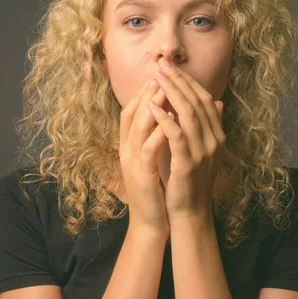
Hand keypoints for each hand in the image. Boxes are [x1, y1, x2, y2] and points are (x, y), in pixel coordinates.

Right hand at [119, 77, 170, 237]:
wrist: (151, 224)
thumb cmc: (156, 192)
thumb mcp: (156, 162)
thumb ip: (160, 140)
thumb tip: (170, 119)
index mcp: (130, 149)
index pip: (131, 114)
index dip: (142, 94)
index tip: (158, 77)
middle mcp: (127, 153)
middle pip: (131, 115)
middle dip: (145, 93)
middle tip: (159, 74)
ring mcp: (132, 164)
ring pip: (138, 129)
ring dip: (150, 108)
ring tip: (164, 89)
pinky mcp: (142, 176)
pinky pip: (148, 150)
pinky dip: (158, 133)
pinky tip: (170, 121)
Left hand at [149, 57, 225, 220]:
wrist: (190, 213)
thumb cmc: (191, 181)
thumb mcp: (203, 151)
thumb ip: (210, 126)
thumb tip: (217, 102)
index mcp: (218, 136)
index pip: (204, 100)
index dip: (188, 81)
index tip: (171, 67)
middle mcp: (214, 141)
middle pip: (197, 102)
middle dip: (178, 81)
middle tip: (161, 64)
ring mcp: (203, 152)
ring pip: (188, 114)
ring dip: (171, 93)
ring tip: (156, 78)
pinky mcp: (188, 163)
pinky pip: (176, 135)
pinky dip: (165, 118)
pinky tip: (152, 106)